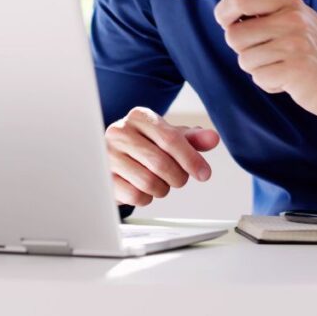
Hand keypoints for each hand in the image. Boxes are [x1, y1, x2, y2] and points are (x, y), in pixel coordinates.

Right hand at [105, 107, 220, 206]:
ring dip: (162, 188)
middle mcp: (119, 132)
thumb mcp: (170, 137)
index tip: (204, 173)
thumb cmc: (146, 145)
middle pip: (160, 163)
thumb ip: (193, 138)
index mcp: (139, 117)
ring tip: (160, 182)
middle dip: (177, 177)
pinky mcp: (103, 178)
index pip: (170, 139)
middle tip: (179, 179)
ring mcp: (107, 155)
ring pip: (148, 182)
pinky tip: (143, 188)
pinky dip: (146, 198)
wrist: (114, 158)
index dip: (191, 158)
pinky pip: (134, 196)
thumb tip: (213, 138)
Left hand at [213, 0, 316, 134]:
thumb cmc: (315, 54)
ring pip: (244, 59)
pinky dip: (269, 84)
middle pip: (234, 34)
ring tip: (283, 66)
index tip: (228, 24)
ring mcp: (294, 44)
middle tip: (268, 54)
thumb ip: (264, 13)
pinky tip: (289, 80)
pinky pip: (259, 78)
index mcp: (289, 3)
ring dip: (259, 69)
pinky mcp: (295, 70)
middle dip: (243, 50)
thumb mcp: (295, 21)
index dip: (223, 13)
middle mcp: (292, 19)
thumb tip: (224, 8)